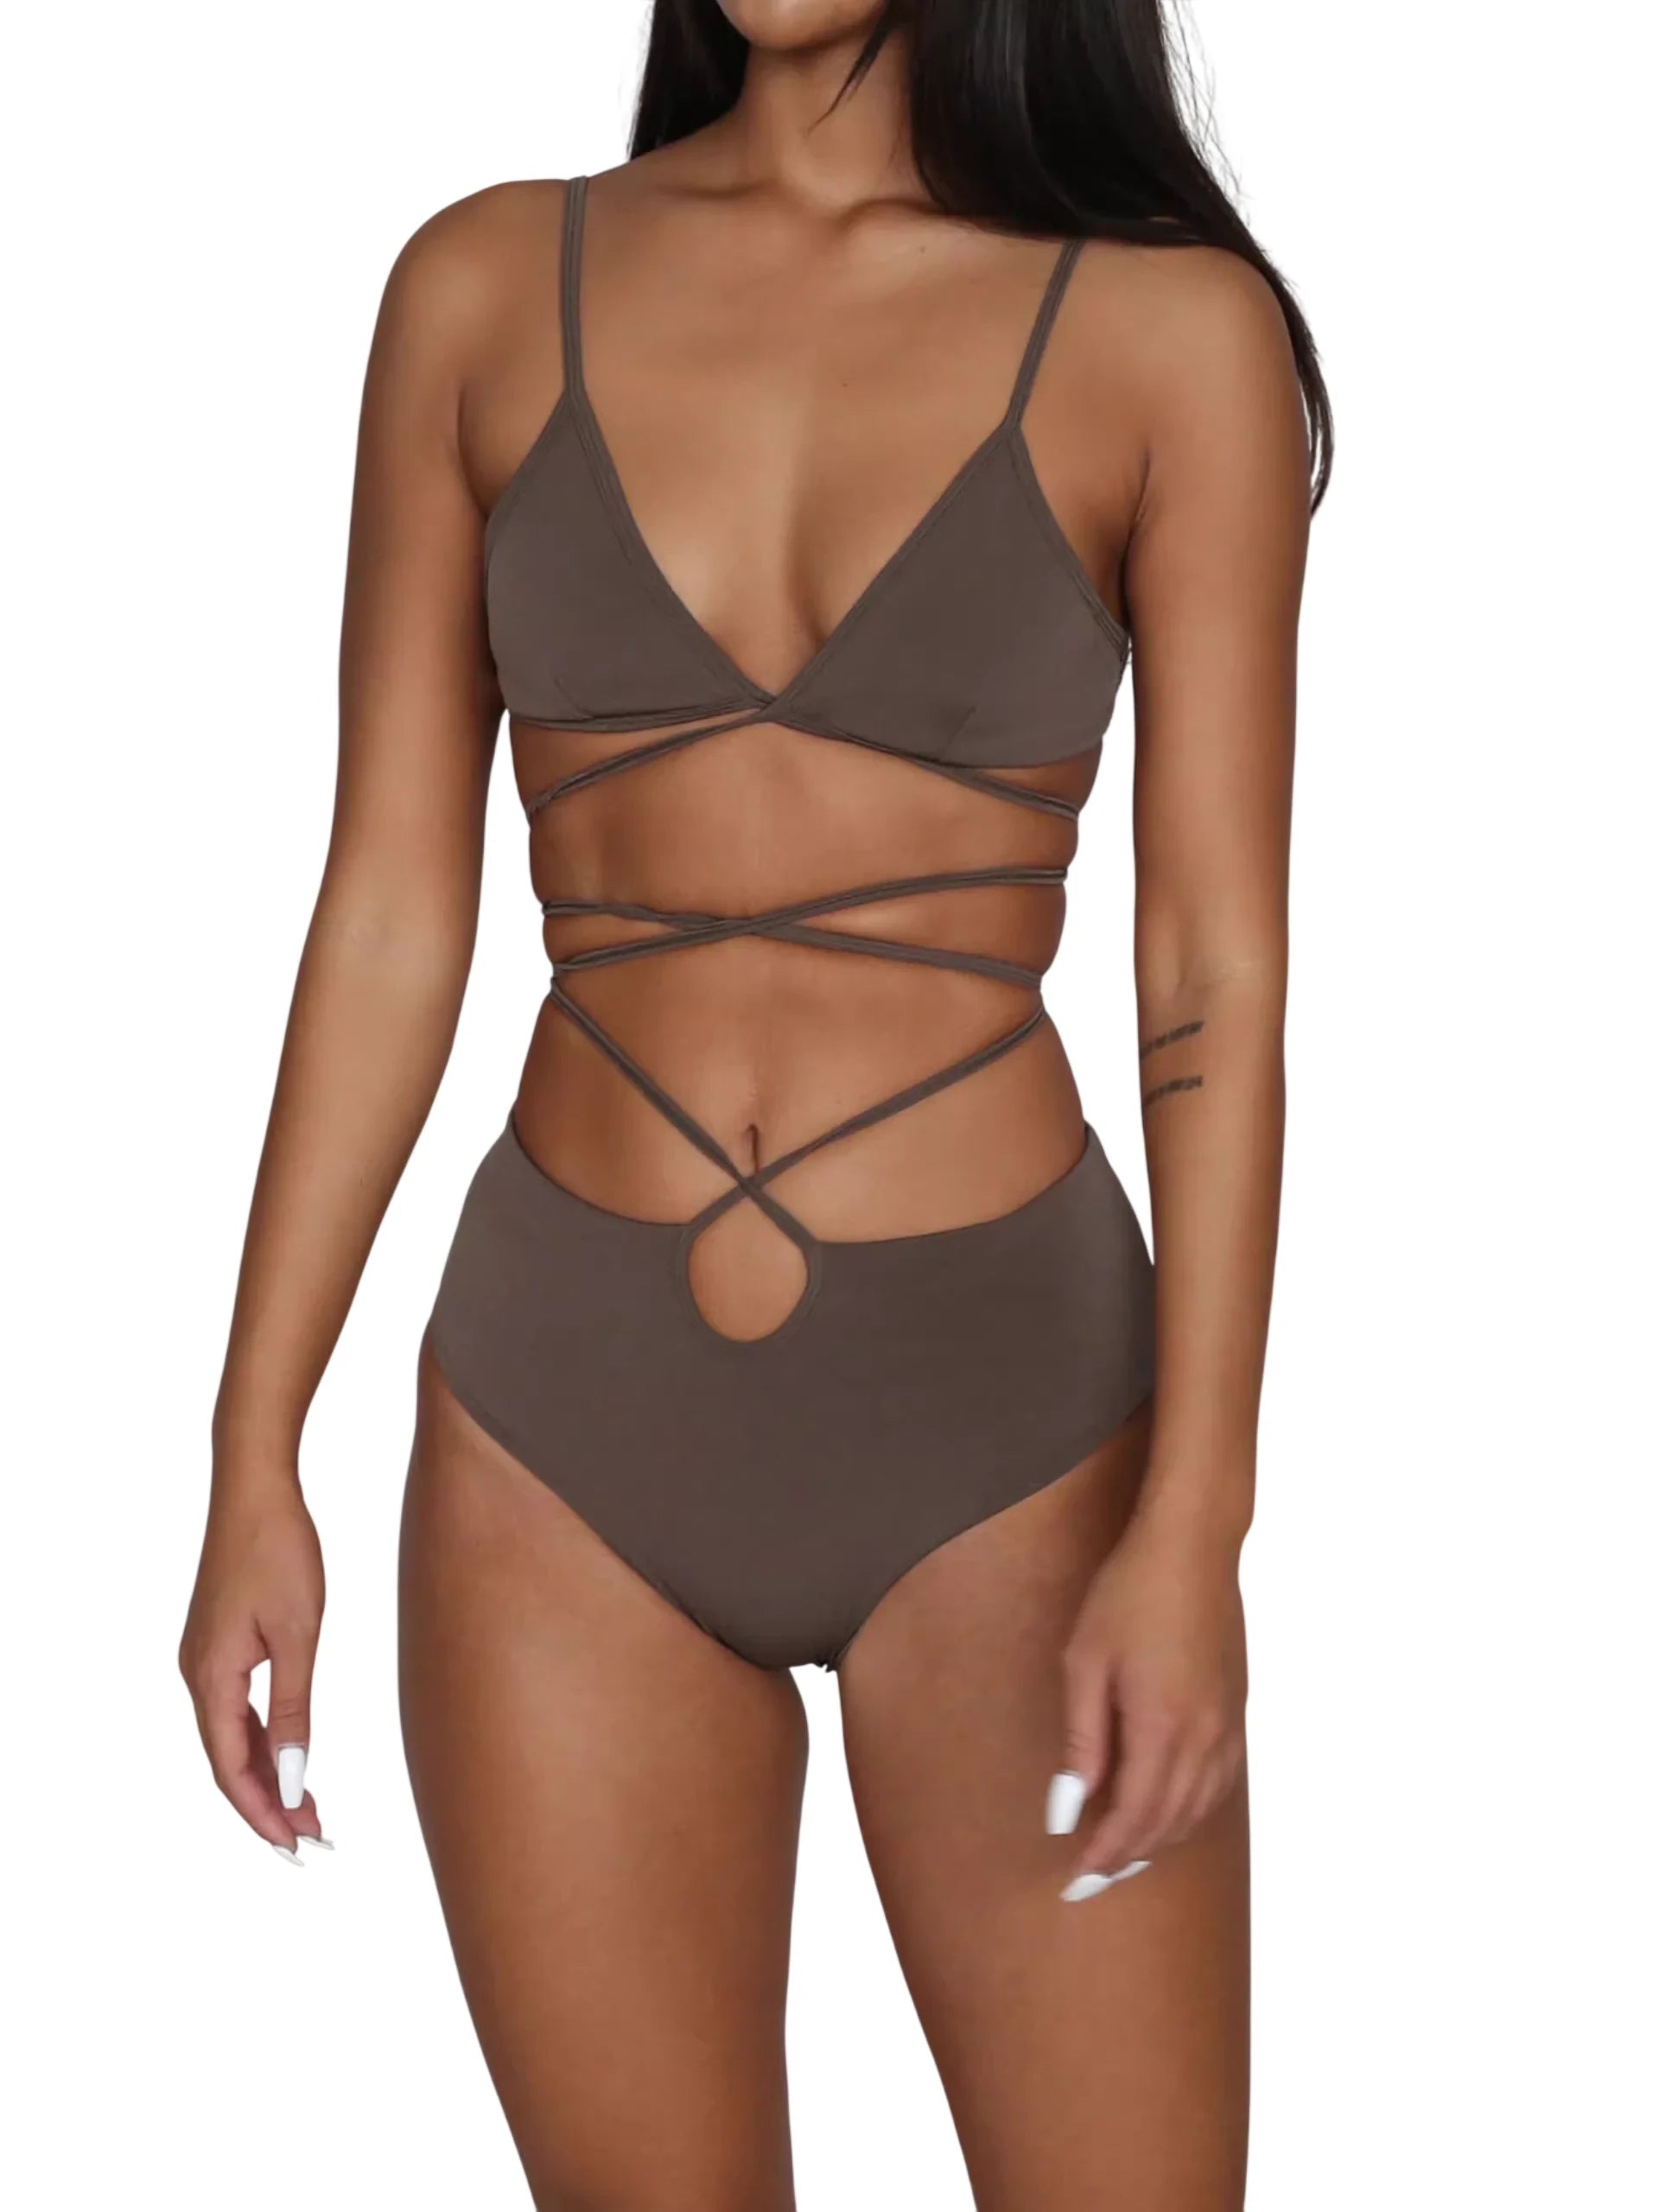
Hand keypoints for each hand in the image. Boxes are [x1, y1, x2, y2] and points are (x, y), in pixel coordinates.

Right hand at [179, 1475, 327, 1860]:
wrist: (255, 1487)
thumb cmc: (279, 1550)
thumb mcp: (298, 1634)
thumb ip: (294, 1709)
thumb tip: (292, 1774)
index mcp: (211, 1677)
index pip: (230, 1768)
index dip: (262, 1813)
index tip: (296, 1848)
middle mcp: (197, 1674)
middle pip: (228, 1760)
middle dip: (268, 1804)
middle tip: (313, 1838)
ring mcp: (204, 1659)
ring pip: (232, 1736)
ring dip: (267, 1774)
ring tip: (309, 1808)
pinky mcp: (218, 1643)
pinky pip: (235, 1709)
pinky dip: (262, 1739)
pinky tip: (289, 1755)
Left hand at [1048, 1499, 1246, 1894]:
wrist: (1191, 1547)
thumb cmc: (1128, 1595)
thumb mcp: (1085, 1664)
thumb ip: (1081, 1744)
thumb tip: (1067, 1812)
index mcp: (1162, 1728)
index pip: (1132, 1819)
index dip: (1103, 1857)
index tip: (1075, 1881)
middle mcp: (1204, 1739)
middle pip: (1167, 1824)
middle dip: (1128, 1858)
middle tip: (1091, 1879)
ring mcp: (1227, 1727)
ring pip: (1196, 1810)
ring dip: (1160, 1840)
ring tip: (1123, 1855)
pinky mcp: (1236, 1712)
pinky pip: (1217, 1785)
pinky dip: (1189, 1812)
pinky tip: (1167, 1812)